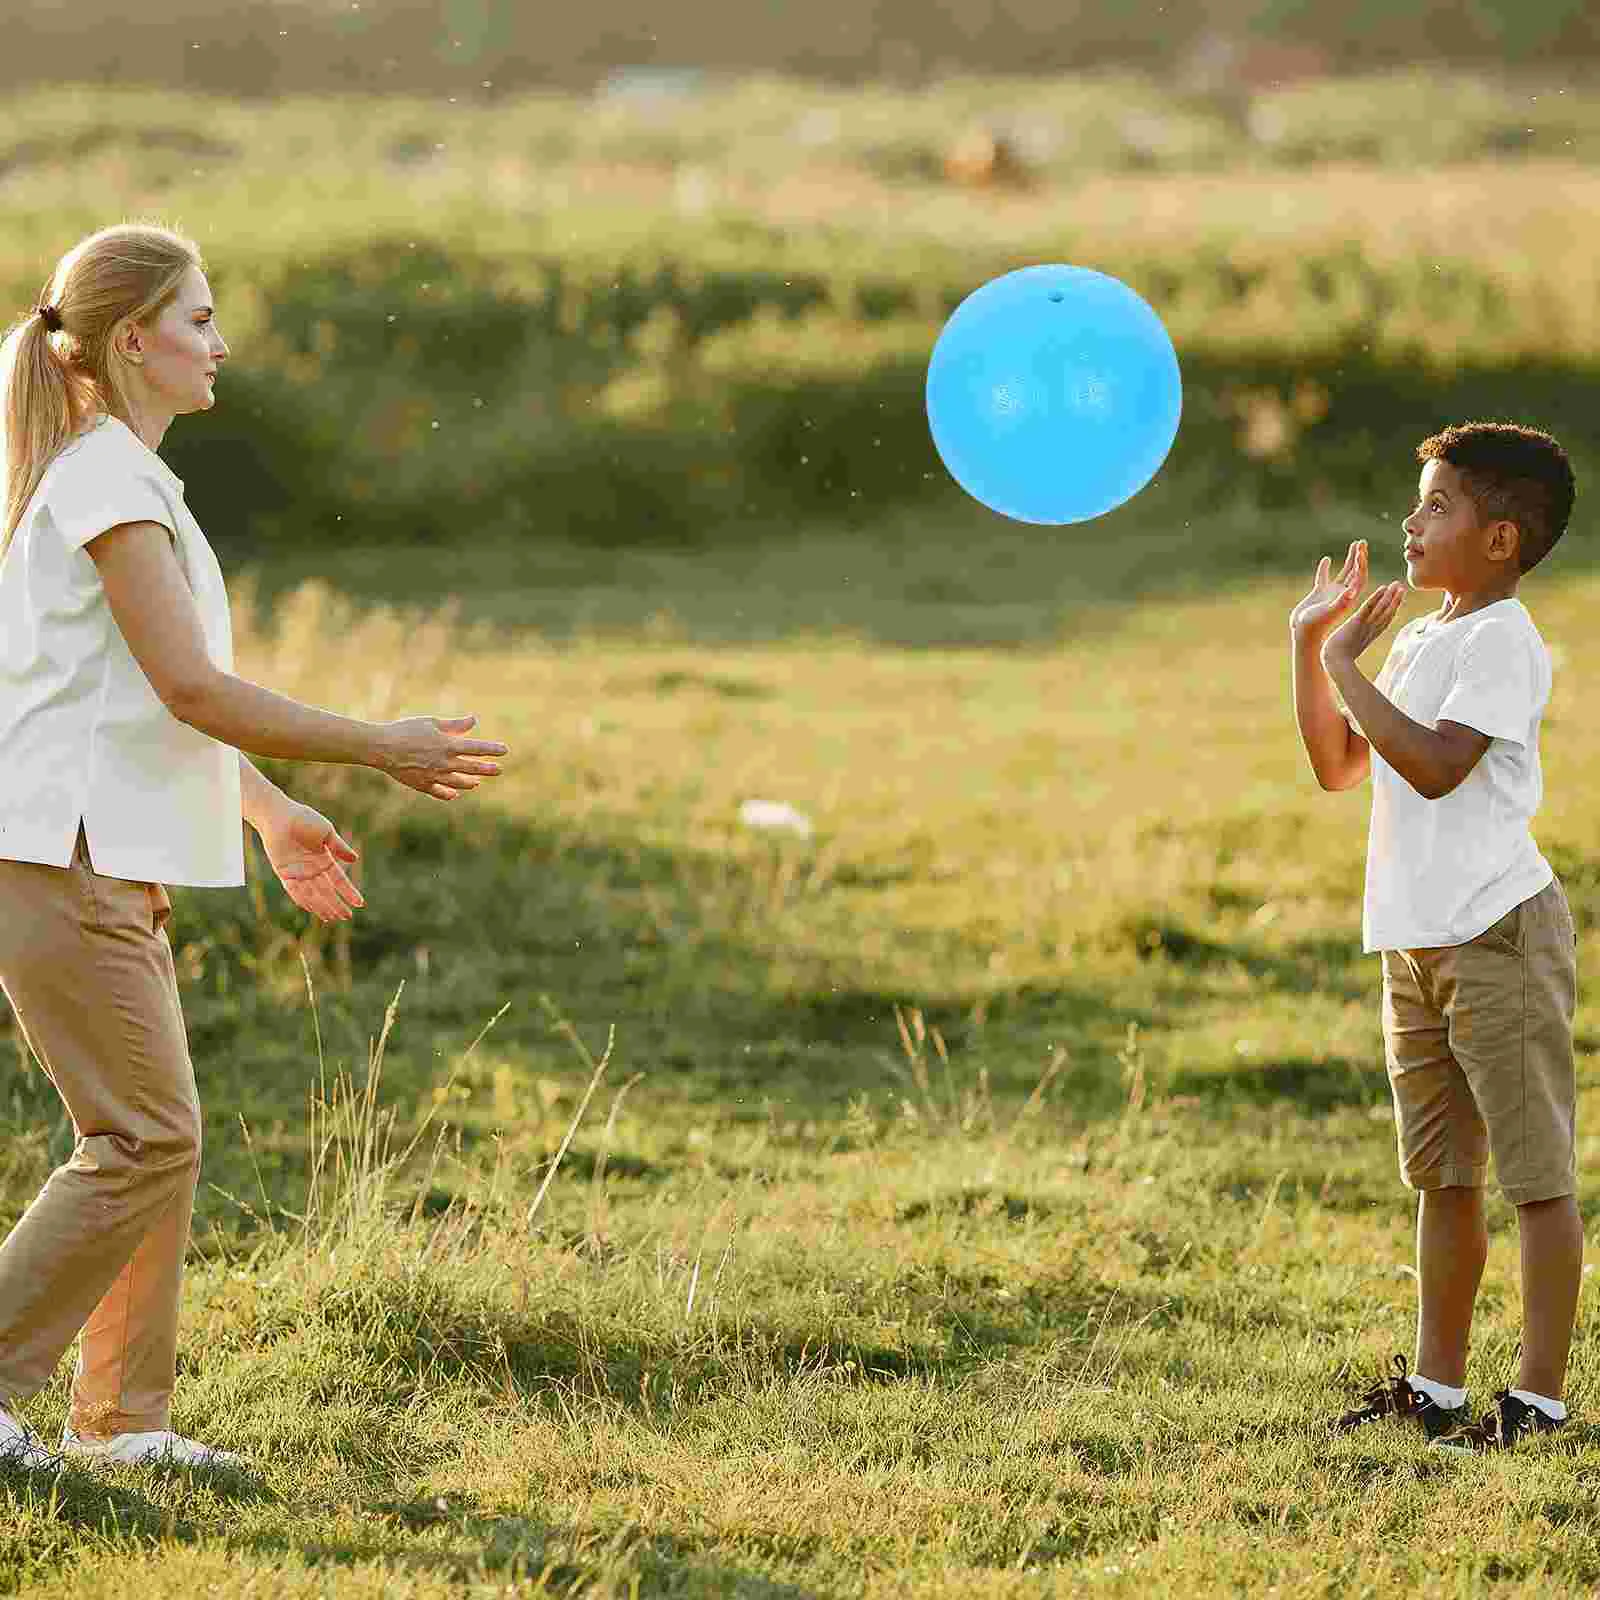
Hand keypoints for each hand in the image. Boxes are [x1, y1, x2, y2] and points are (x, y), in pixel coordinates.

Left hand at [255, 800, 364, 922]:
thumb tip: (355, 859)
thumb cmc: (304, 819)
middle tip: (347, 917)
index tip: (360, 903)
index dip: (349, 892)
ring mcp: (298, 872)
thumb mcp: (327, 833)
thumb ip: (339, 848)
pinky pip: (294, 890)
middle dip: (337, 904)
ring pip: (312, 894)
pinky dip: (303, 900)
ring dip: (322, 906)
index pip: (339, 880)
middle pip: (327, 891)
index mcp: (324, 860)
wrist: (279, 815)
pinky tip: (312, 909)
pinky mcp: (284, 873)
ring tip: (333, 918)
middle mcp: (312, 869)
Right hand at [377, 714, 507, 800]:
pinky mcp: (422, 784)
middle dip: (487, 768)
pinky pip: (440, 792)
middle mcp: (444, 762)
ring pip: (458, 782)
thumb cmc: (406, 730)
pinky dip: (449, 793)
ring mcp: (434, 776)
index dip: (492, 749)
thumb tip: (474, 720)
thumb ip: (454, 725)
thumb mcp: (431, 722)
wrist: (381, 747)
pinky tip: (456, 794)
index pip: (477, 747)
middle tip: (499, 770)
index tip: (504, 750)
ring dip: (470, 782)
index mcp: (448, 745)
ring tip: (478, 782)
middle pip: (471, 767)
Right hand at [1289, 540, 1366, 643]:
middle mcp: (1343, 594)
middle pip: (1356, 572)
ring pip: (1344, 573)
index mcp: (1348, 597)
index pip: (1360, 577)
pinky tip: (1326, 560)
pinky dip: (1325, 568)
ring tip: (1355, 544)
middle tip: (1362, 542)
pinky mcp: (1319, 593)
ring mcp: (1331, 593)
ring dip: (1350, 559)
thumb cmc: (1315, 624)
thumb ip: (1340, 602)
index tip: (1361, 551)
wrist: (1303, 632)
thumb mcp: (1328, 612)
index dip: (1362, 564)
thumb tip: (1351, 591)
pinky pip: (1324, 578)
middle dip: (1360, 557)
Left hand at [1322, 580, 1405, 667]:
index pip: (1384, 622)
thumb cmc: (1338, 660)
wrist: (1335, 663)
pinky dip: (1376, 598)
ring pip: (1381, 609)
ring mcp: (1365, 626)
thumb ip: (1352, 648)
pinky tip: (1383, 588)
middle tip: (1403, 589)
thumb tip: (1352, 650)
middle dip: (1396, 601)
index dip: (1392, 611)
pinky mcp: (1356, 622)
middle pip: (1387, 614)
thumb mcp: (1349, 651)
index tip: (1398, 602)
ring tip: (1398, 584)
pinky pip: (1368, 608)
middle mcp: (1370, 631)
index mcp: (1369, 637)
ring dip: (1390, 596)